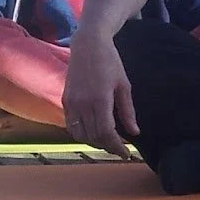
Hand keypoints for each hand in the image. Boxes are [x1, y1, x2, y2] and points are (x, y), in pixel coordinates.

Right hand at [61, 33, 137, 155]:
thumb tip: (134, 132)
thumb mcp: (124, 85)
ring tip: (108, 142)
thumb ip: (128, 111)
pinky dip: (82, 134)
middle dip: (108, 146)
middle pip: (93, 137)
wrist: (88, 45)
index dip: (117, 146)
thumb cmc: (110, 62)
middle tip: (120, 149)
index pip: (107, 132)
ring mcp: (72, 103)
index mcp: (100, 99)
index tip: (126, 154)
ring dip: (94, 143)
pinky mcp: (65, 101)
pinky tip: (93, 133)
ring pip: (80, 134)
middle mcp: (83, 104)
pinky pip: (71, 126)